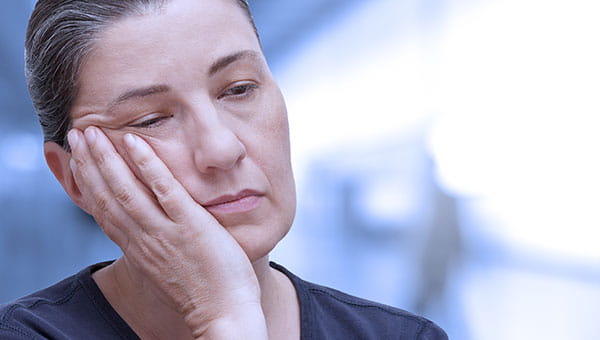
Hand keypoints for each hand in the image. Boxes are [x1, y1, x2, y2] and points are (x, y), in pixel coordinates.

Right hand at [67, 126, 266, 338]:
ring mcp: (165, 233)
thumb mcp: (166, 268)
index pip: (104, 211)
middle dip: (89, 164)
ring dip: (106, 159)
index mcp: (138, 249)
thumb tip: (152, 228)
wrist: (224, 316)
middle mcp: (144, 240)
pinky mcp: (191, 227)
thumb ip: (155, 245)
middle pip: (107, 196)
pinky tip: (134, 142)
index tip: (78, 160)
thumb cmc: (203, 293)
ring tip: (92, 131)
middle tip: (76, 135)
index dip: (87, 183)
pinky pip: (165, 191)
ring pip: (127, 191)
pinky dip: (147, 165)